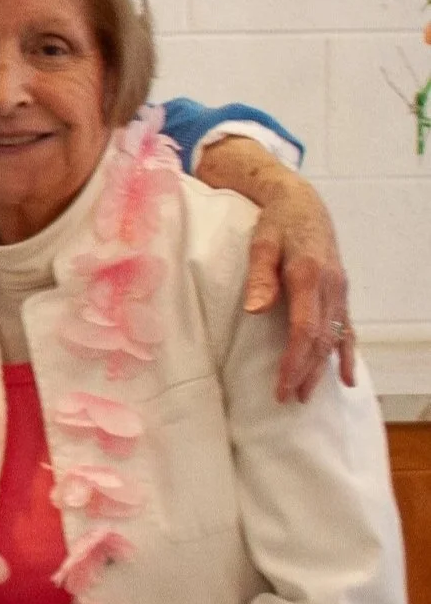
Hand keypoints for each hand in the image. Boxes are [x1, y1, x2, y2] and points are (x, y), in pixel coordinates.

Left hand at [198, 140, 353, 400]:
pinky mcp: (340, 293)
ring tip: (306, 395)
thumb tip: (255, 310)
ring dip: (321, 368)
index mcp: (310, 277)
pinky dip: (348, 354)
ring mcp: (339, 292)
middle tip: (288, 399)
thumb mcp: (260, 243)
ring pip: (334, 338)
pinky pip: (347, 329)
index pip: (304, 329)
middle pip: (321, 340)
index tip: (282, 385)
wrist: (302, 203)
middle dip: (305, 372)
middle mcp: (331, 288)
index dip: (294, 361)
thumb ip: (259, 276)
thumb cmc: (275, 223)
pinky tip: (348, 377)